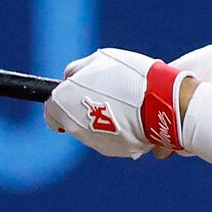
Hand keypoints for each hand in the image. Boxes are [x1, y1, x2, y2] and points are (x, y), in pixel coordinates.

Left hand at [44, 50, 190, 158]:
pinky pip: (112, 139)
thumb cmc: (129, 76)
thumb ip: (78, 69)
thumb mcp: (99, 60)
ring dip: (103, 119)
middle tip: (105, 94)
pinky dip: (119, 130)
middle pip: (73, 120)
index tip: (75, 94)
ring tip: (125, 103)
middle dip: (85, 109)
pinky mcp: (115, 151)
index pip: (51, 110)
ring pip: (93, 131)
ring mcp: (94, 142)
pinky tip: (135, 116)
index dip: (62, 101)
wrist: (160, 102)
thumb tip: (69, 76)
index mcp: (63, 104)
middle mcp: (74, 127)